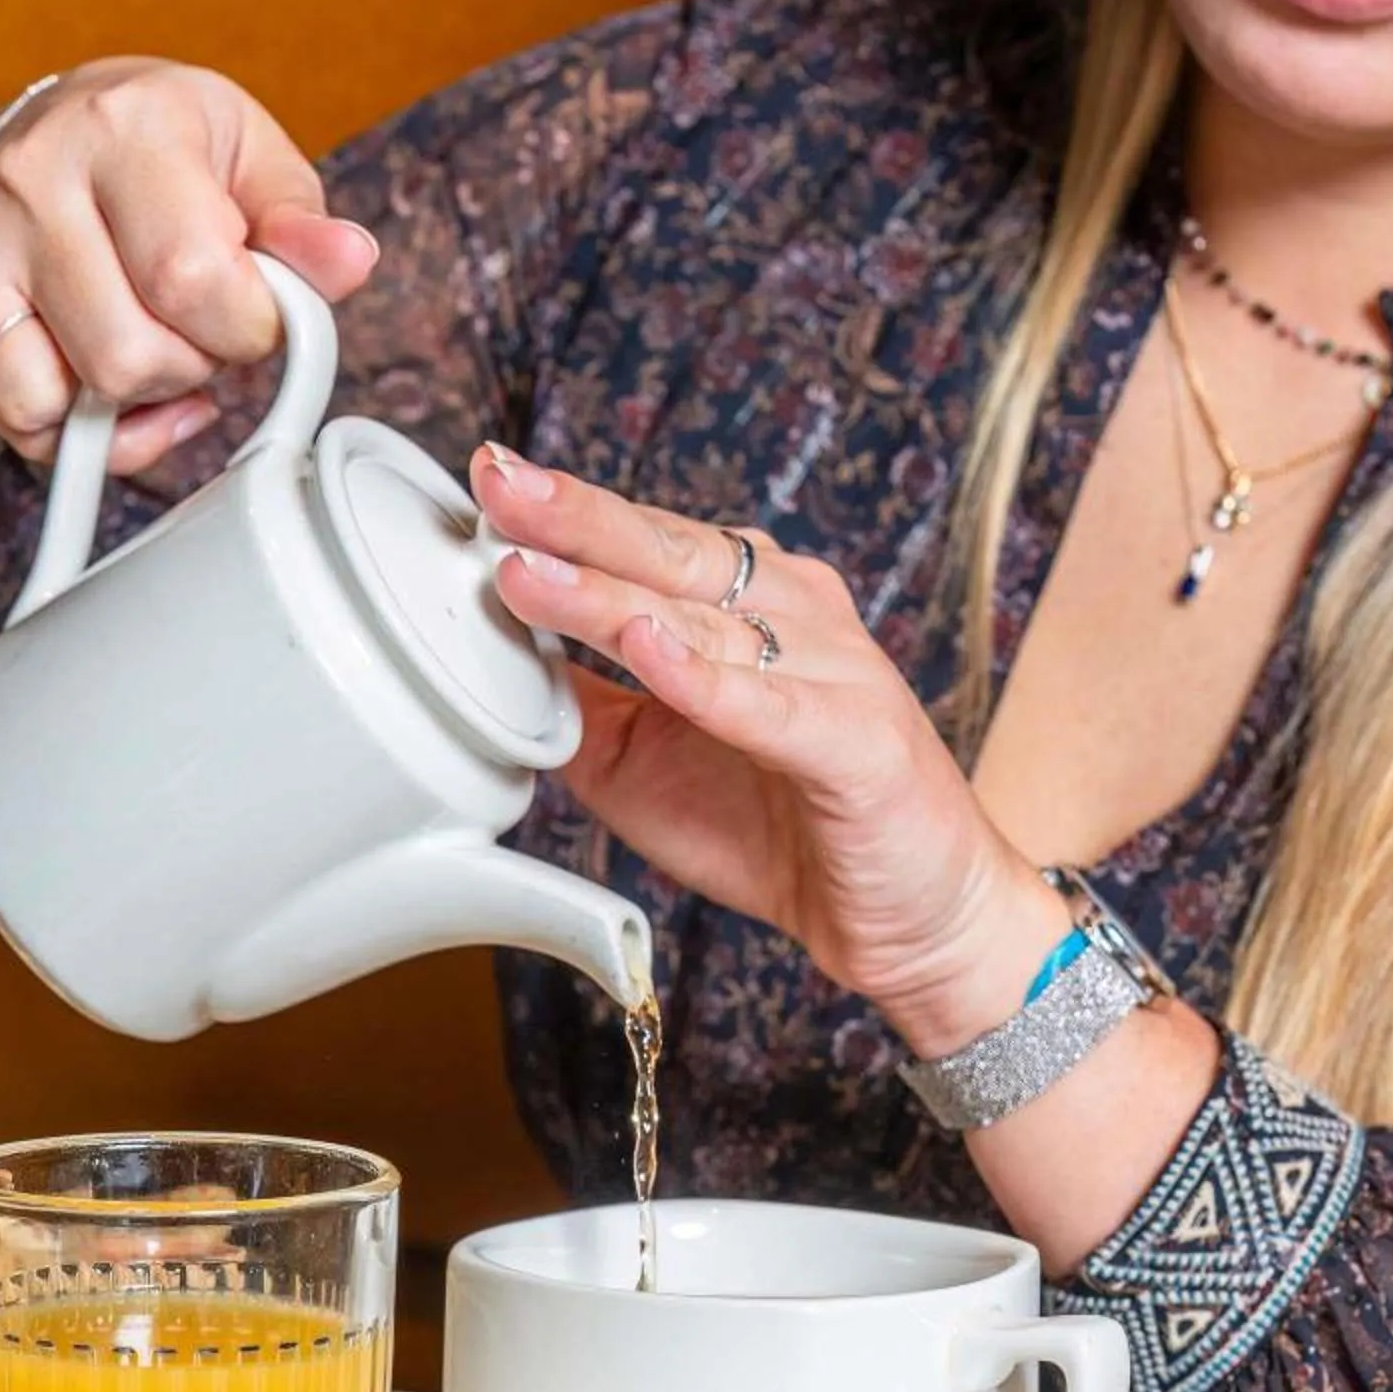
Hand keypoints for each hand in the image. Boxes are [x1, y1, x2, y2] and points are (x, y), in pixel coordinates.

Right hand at [0, 58, 378, 474]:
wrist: (33, 140)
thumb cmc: (153, 150)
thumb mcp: (243, 155)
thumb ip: (299, 219)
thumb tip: (347, 264)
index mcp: (130, 123)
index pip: (196, 278)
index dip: (248, 329)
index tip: (257, 314)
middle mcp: (39, 175)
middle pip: (138, 351)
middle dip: (196, 364)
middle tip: (200, 327)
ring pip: (86, 394)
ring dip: (143, 396)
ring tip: (153, 342)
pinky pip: (29, 419)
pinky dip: (83, 428)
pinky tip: (102, 383)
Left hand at [475, 445, 1071, 1055]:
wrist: (906, 913)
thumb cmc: (775, 824)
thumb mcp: (639, 762)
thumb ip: (574, 705)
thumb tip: (486, 661)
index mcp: (742, 605)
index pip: (642, 544)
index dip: (564, 514)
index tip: (487, 479)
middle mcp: (790, 615)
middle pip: (668, 553)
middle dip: (575, 517)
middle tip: (499, 481)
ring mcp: (828, 671)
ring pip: (703, 620)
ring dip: (608, 593)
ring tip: (529, 569)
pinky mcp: (853, 742)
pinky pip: (767, 705)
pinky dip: (704, 679)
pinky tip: (648, 647)